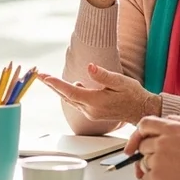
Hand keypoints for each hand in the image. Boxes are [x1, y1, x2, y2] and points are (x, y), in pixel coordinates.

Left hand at [38, 63, 160, 124]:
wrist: (141, 110)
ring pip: (70, 100)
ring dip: (59, 89)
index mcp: (95, 101)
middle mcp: (90, 110)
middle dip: (51, 85)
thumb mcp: (120, 82)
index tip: (45, 77)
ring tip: (47, 79)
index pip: (71, 91)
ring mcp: (91, 113)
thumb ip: (103, 75)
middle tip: (38, 75)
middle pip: (66, 96)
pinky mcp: (93, 113)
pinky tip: (69, 86)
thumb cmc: (133, 95)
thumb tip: (90, 67)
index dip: (57, 84)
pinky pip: (76, 102)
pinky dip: (69, 94)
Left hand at [124, 115, 179, 179]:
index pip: (144, 124)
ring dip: (153, 167)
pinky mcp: (158, 177)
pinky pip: (146, 178)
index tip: (136, 141)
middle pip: (143, 145)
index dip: (139, 132)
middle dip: (150, 152)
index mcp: (172, 129)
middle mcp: (162, 142)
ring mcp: (158, 160)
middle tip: (163, 160)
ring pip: (144, 162)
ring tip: (171, 171)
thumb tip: (169, 119)